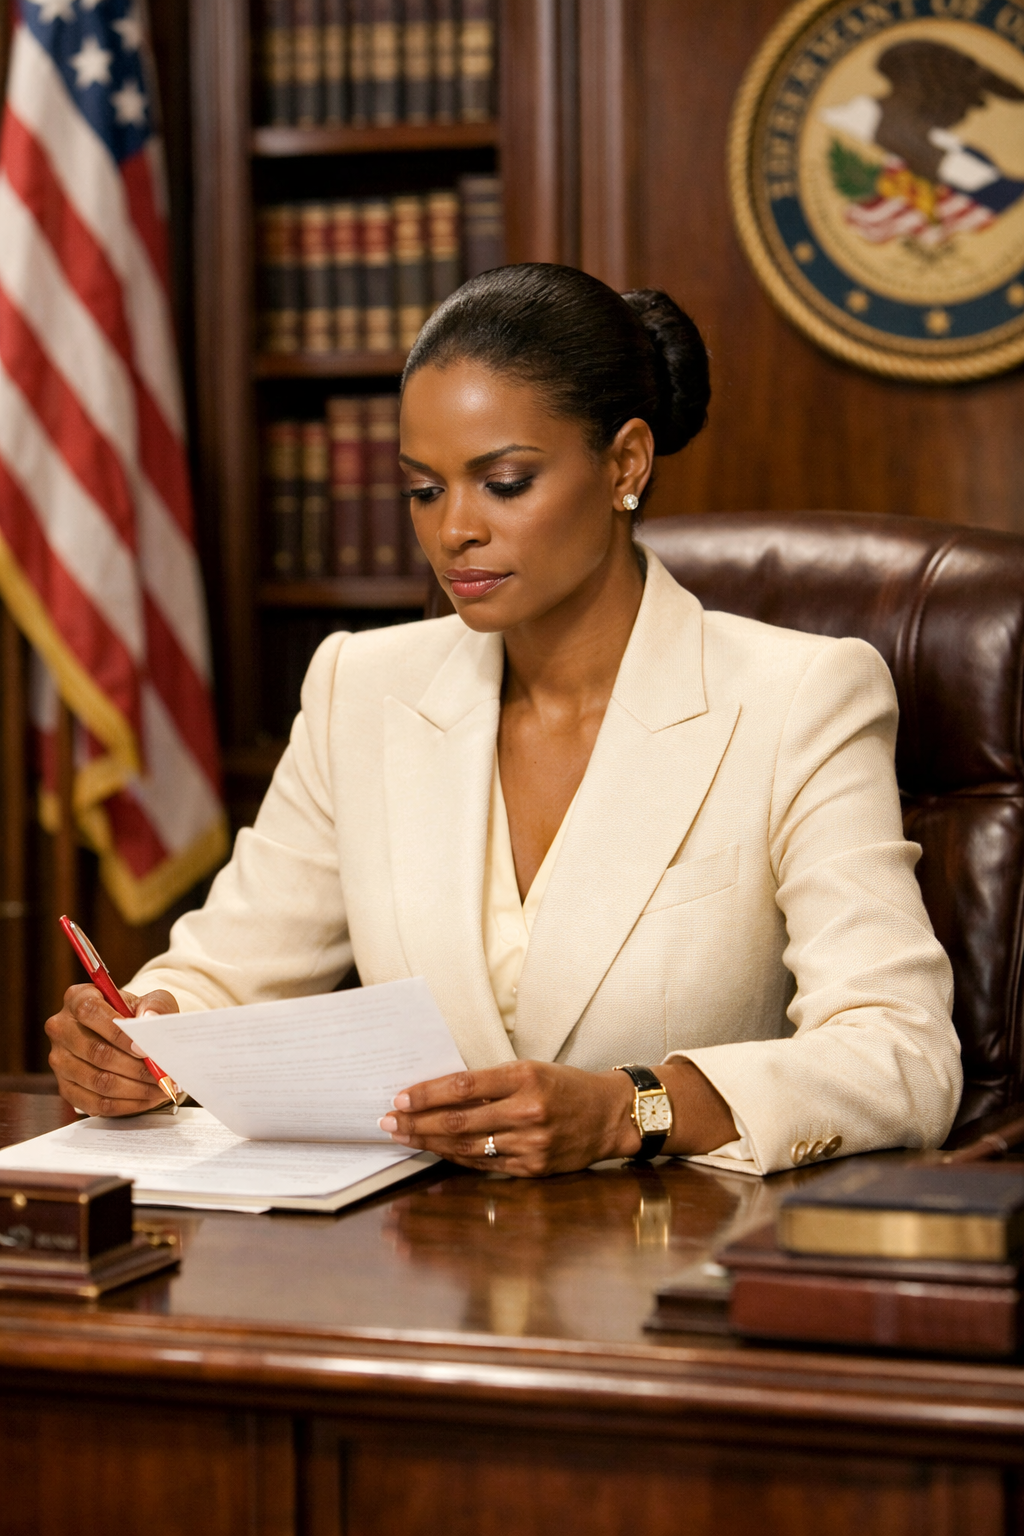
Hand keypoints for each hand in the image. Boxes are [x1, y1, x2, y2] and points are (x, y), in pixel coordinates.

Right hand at [45, 985, 179, 1117]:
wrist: (128, 1035)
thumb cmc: (138, 1015)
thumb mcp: (151, 1000)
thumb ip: (154, 1005)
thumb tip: (149, 1020)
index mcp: (77, 998)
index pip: (90, 1012)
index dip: (119, 1033)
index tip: (145, 1049)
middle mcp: (61, 1028)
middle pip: (96, 1052)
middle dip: (135, 1068)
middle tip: (163, 1075)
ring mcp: (60, 1060)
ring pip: (98, 1081)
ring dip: (135, 1089)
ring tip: (161, 1088)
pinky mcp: (66, 1087)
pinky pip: (96, 1103)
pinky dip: (126, 1105)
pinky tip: (147, 1099)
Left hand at [378, 1061, 639, 1176]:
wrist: (610, 1115)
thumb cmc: (565, 1086)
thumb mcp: (530, 1070)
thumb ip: (489, 1082)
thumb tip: (437, 1093)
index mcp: (525, 1077)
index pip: (463, 1087)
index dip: (426, 1094)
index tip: (399, 1099)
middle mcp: (528, 1111)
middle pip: (458, 1121)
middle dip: (417, 1123)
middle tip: (387, 1123)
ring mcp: (531, 1143)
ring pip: (467, 1147)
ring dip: (429, 1143)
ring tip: (403, 1138)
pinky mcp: (533, 1168)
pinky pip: (484, 1165)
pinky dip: (456, 1158)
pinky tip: (436, 1151)